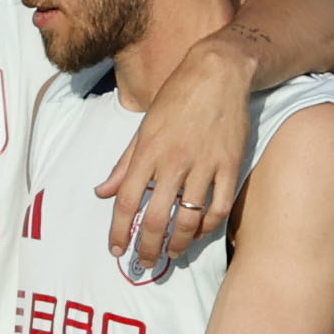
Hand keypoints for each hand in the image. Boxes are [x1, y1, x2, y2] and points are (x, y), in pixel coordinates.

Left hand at [98, 37, 250, 267]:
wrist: (218, 72)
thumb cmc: (177, 97)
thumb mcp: (144, 126)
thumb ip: (124, 164)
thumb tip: (102, 192)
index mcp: (147, 151)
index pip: (126, 201)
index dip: (119, 230)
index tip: (117, 249)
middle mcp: (173, 161)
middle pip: (156, 217)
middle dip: (148, 247)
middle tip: (145, 262)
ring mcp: (204, 164)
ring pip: (189, 218)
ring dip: (179, 243)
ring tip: (172, 253)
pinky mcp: (231, 165)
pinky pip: (219, 206)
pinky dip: (209, 226)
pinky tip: (200, 233)